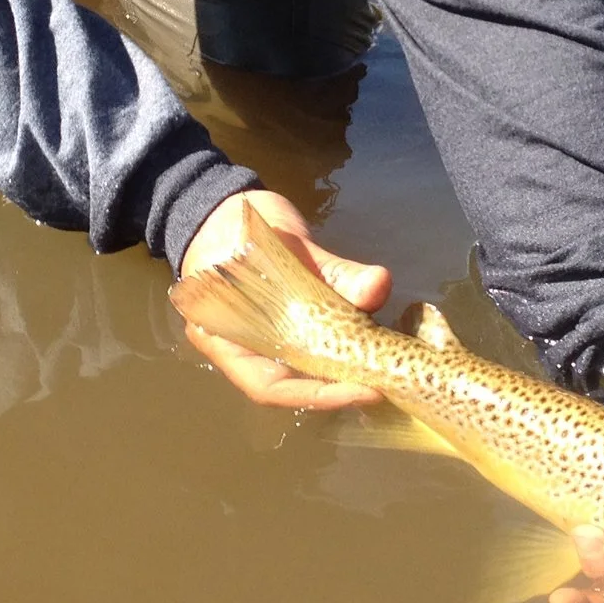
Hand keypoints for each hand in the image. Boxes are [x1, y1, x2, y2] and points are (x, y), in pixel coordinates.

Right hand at [177, 189, 389, 410]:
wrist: (223, 207)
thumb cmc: (235, 225)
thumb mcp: (281, 242)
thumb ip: (330, 269)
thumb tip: (379, 286)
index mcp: (221, 336)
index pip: (268, 385)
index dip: (315, 395)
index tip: (361, 390)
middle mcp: (243, 347)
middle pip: (291, 384)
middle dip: (337, 387)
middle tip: (381, 381)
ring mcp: (267, 336)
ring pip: (307, 368)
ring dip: (345, 370)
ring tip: (381, 365)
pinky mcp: (290, 322)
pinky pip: (316, 342)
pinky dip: (344, 345)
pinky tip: (373, 341)